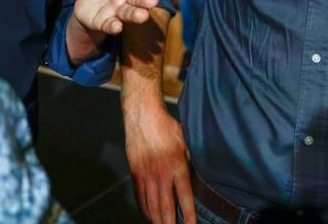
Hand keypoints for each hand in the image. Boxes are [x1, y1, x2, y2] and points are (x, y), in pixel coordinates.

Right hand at [125, 102, 194, 223]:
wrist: (142, 115)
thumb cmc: (166, 126)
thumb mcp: (184, 142)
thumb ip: (188, 162)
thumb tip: (192, 178)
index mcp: (177, 165)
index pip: (184, 196)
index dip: (188, 214)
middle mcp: (161, 173)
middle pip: (165, 207)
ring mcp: (146, 174)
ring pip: (152, 206)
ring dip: (158, 221)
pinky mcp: (135, 172)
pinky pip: (140, 197)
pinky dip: (145, 210)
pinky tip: (150, 216)